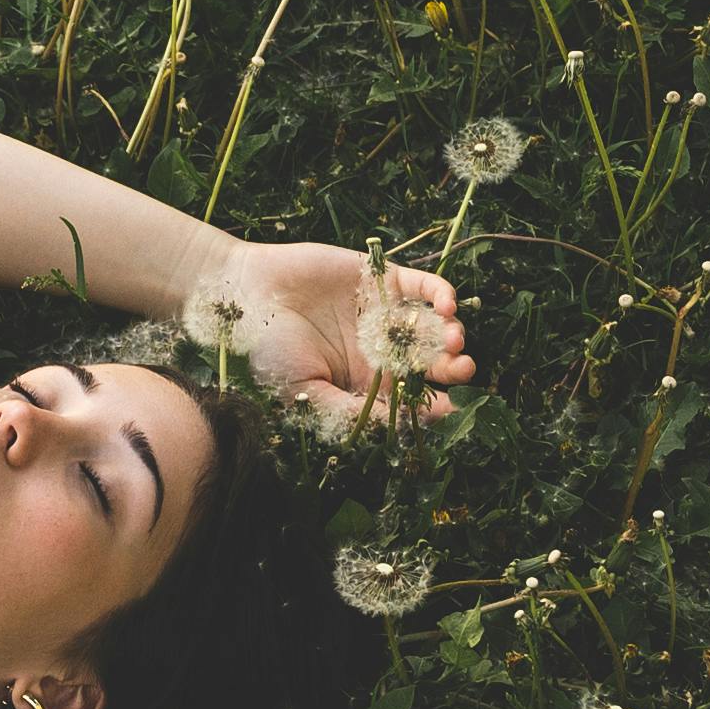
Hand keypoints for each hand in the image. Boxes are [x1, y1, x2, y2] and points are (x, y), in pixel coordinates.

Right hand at [194, 237, 474, 438]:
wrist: (245, 294)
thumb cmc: (266, 350)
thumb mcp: (304, 391)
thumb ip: (347, 411)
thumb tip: (395, 430)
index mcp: (365, 383)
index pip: (412, 398)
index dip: (436, 404)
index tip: (451, 407)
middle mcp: (381, 350)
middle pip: (431, 363)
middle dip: (453, 368)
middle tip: (464, 368)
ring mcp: (383, 313)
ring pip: (433, 326)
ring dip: (450, 333)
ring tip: (453, 339)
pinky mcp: (382, 279)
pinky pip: (422, 286)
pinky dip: (440, 293)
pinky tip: (445, 305)